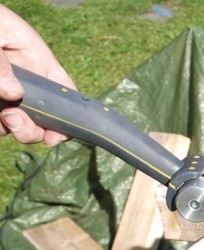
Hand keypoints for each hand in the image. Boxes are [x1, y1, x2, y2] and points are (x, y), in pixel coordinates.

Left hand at [0, 5, 74, 144]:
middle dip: (32, 129)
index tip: (56, 135)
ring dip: (12, 128)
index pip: (65, 95)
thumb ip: (3, 63)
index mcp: (40, 64)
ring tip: (1, 114)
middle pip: (43, 121)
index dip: (69, 119)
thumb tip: (14, 94)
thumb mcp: (0, 32)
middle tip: (13, 119)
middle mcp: (26, 84)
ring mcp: (7, 94)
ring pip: (18, 125)